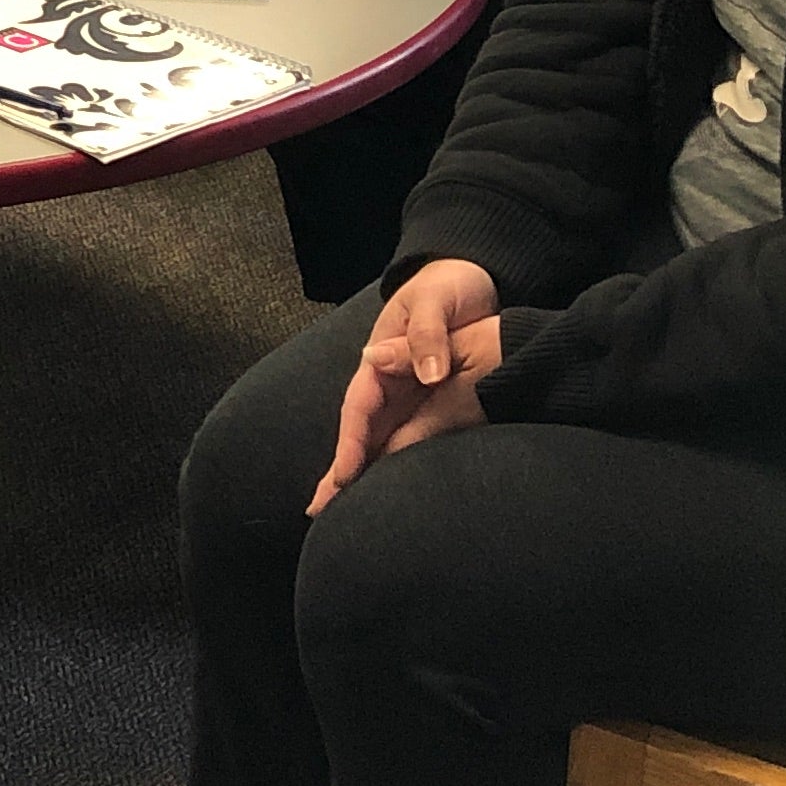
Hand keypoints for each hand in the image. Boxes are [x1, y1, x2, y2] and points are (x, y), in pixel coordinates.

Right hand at [311, 259, 503, 512]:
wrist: (467, 274)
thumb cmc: (447, 285)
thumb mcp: (436, 301)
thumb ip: (426, 335)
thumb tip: (421, 373)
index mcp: (382, 357)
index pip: (359, 406)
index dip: (351, 443)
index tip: (344, 476)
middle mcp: (387, 379)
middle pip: (360, 430)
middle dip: (339, 470)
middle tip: (318, 510)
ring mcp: (403, 391)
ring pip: (377, 438)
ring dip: (359, 472)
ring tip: (340, 511)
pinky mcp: (424, 398)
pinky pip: (401, 435)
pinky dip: (387, 462)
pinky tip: (382, 486)